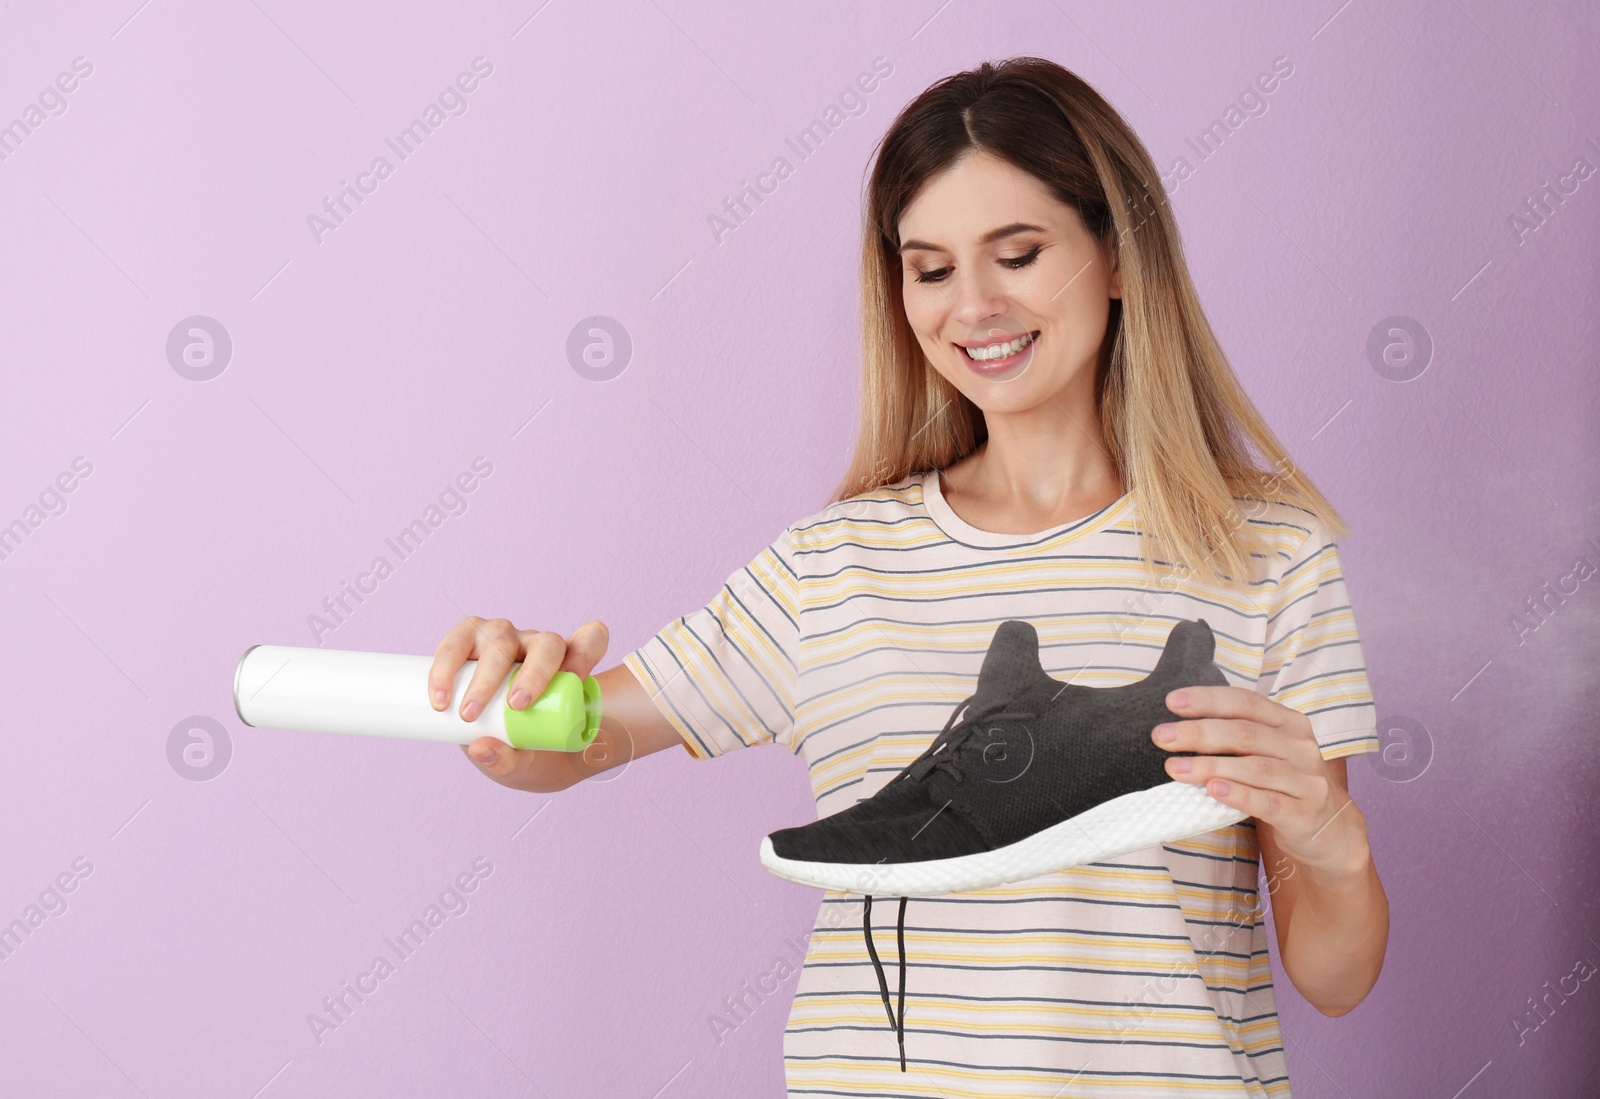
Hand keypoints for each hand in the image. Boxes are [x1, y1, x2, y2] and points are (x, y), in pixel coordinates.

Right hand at [429, 615, 609, 791]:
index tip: (577, 677)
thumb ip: (510, 761)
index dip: (586, 651)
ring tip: (468, 714)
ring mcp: (502, 639)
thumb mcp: (524, 764)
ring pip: (500, 638)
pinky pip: (456, 644)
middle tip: (515, 707)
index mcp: (565, 667)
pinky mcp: (467, 641)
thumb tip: (482, 749)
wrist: (493, 739)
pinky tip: (439, 697)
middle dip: (534, 673)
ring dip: (484, 676)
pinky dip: (445, 667)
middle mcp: (536, 646)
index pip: (590, 640)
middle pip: (547, 644)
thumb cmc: (521, 747)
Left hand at [1151, 685, 1362, 873]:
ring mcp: (1307, 780)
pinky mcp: (1305, 813)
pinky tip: (1212, 790)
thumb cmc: (1284, 784)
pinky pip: (1268, 801)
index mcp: (1289, 723)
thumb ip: (1234, 736)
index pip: (1246, 702)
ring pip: (1255, 767)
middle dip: (1199, 733)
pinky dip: (1239, 794)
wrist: (1329, 831)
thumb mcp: (1266, 752)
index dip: (1209, 699)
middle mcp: (1301, 746)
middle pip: (1245, 733)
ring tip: (1175, 767)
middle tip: (1161, 736)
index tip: (1172, 702)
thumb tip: (1178, 726)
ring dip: (1211, 765)